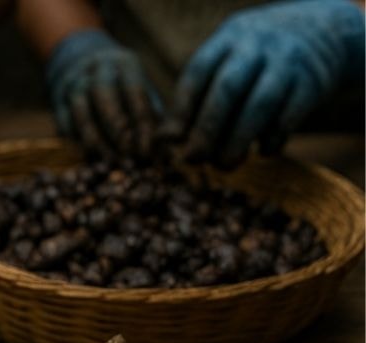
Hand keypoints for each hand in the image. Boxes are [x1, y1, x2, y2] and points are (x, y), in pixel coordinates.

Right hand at [44, 29, 159, 157]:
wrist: (78, 61)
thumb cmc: (120, 82)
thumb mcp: (139, 85)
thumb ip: (151, 111)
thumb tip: (164, 146)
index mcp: (124, 63)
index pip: (135, 91)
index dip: (142, 122)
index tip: (148, 150)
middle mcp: (97, 69)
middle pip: (104, 96)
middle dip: (117, 129)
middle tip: (128, 156)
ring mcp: (74, 84)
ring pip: (82, 113)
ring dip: (96, 141)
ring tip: (109, 162)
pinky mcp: (57, 102)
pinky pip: (66, 125)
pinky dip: (79, 144)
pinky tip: (92, 159)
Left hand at [175, 0, 365, 166]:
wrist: (320, 33)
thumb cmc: (254, 62)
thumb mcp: (226, 63)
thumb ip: (197, 96)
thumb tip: (165, 139)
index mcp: (228, 40)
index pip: (198, 72)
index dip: (182, 109)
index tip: (171, 140)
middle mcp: (257, 46)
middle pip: (228, 89)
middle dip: (206, 129)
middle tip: (193, 159)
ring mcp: (288, 63)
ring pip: (260, 104)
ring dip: (238, 140)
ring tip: (225, 165)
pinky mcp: (313, 83)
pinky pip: (290, 115)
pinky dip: (273, 138)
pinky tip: (262, 152)